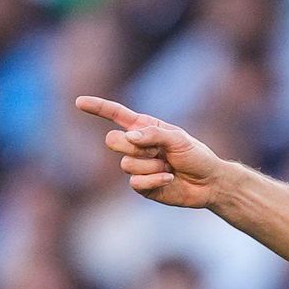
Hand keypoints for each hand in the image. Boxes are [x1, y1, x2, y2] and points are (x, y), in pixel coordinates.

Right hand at [75, 96, 225, 207]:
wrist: (209, 182)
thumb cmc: (196, 155)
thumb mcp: (178, 138)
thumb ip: (154, 134)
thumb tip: (129, 136)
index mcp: (144, 127)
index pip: (115, 115)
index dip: (97, 108)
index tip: (79, 102)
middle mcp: (136, 146)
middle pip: (111, 141)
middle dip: (132, 146)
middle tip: (156, 151)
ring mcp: (137, 166)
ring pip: (126, 164)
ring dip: (151, 165)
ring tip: (169, 166)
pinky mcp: (142, 186)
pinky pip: (135, 182)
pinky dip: (154, 179)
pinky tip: (169, 178)